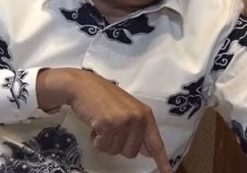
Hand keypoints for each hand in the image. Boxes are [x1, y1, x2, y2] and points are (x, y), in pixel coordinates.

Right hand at [37, 69, 171, 172]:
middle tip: (111, 127)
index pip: (156, 142)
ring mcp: (124, 121)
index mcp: (146, 115)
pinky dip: (96, 140)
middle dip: (118, 145)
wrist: (84, 86)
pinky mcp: (109, 124)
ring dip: (105, 141)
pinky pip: (102, 146)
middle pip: (131, 153)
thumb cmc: (104, 99)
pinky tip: (96, 124)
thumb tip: (147, 151)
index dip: (161, 160)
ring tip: (103, 123)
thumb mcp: (128, 111)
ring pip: (115, 151)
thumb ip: (138, 130)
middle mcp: (138, 118)